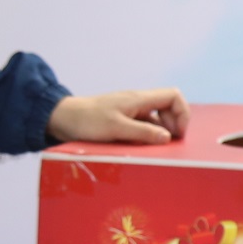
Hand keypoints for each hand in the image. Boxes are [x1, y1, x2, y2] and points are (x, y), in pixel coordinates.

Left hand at [47, 88, 189, 144]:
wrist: (61, 118)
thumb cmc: (87, 121)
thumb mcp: (115, 128)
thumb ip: (142, 132)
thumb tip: (167, 137)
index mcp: (139, 99)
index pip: (173, 95)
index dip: (182, 112)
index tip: (177, 133)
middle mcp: (138, 102)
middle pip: (168, 106)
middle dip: (174, 124)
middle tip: (169, 144)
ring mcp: (130, 110)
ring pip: (156, 117)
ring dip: (161, 131)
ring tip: (156, 148)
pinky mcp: (121, 119)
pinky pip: (143, 124)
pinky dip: (148, 134)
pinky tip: (140, 147)